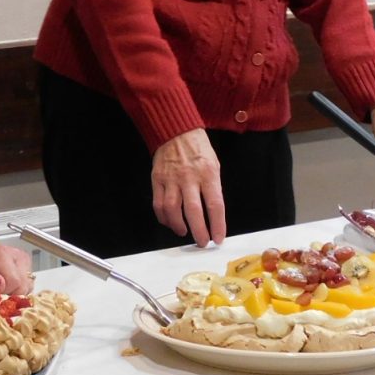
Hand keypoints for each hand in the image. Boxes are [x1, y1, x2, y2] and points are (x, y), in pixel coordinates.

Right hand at [151, 129, 225, 246]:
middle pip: (194, 211)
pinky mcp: (157, 179)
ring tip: (184, 232)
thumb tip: (213, 214)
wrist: (175, 131)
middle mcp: (189, 177)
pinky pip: (159, 204)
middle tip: (202, 243)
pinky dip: (164, 217)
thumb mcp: (214, 165)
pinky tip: (170, 222)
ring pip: (172, 210)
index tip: (218, 239)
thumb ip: (213, 187)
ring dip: (179, 226)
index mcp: (208, 173)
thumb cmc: (198, 149)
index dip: (217, 225)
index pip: (215, 204)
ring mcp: (171, 178)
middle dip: (199, 231)